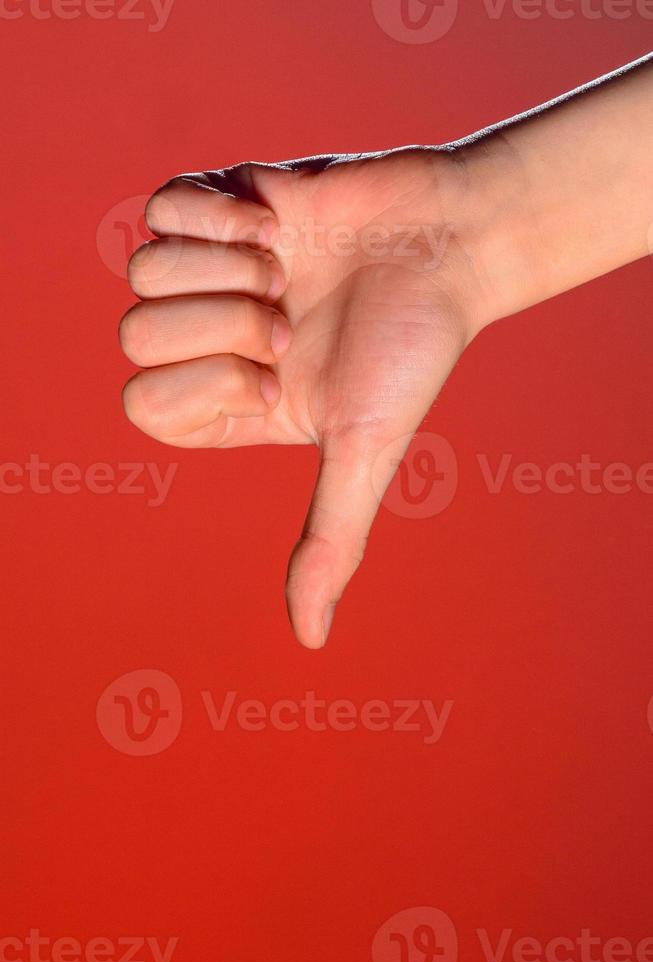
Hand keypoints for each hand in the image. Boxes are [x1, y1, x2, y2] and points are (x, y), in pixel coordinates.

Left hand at [120, 148, 490, 646]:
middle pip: (135, 338)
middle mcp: (210, 338)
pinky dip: (217, 215)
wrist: (448, 244)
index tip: (275, 376)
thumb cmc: (412, 351)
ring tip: (286, 271)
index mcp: (230, 399)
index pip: (143, 404)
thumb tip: (309, 642)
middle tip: (288, 319)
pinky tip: (274, 223)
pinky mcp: (219, 205)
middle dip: (220, 324)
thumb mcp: (366, 452)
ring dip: (223, 270)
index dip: (203, 385)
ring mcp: (210, 270)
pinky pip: (159, 206)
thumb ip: (329, 541)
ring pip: (140, 271)